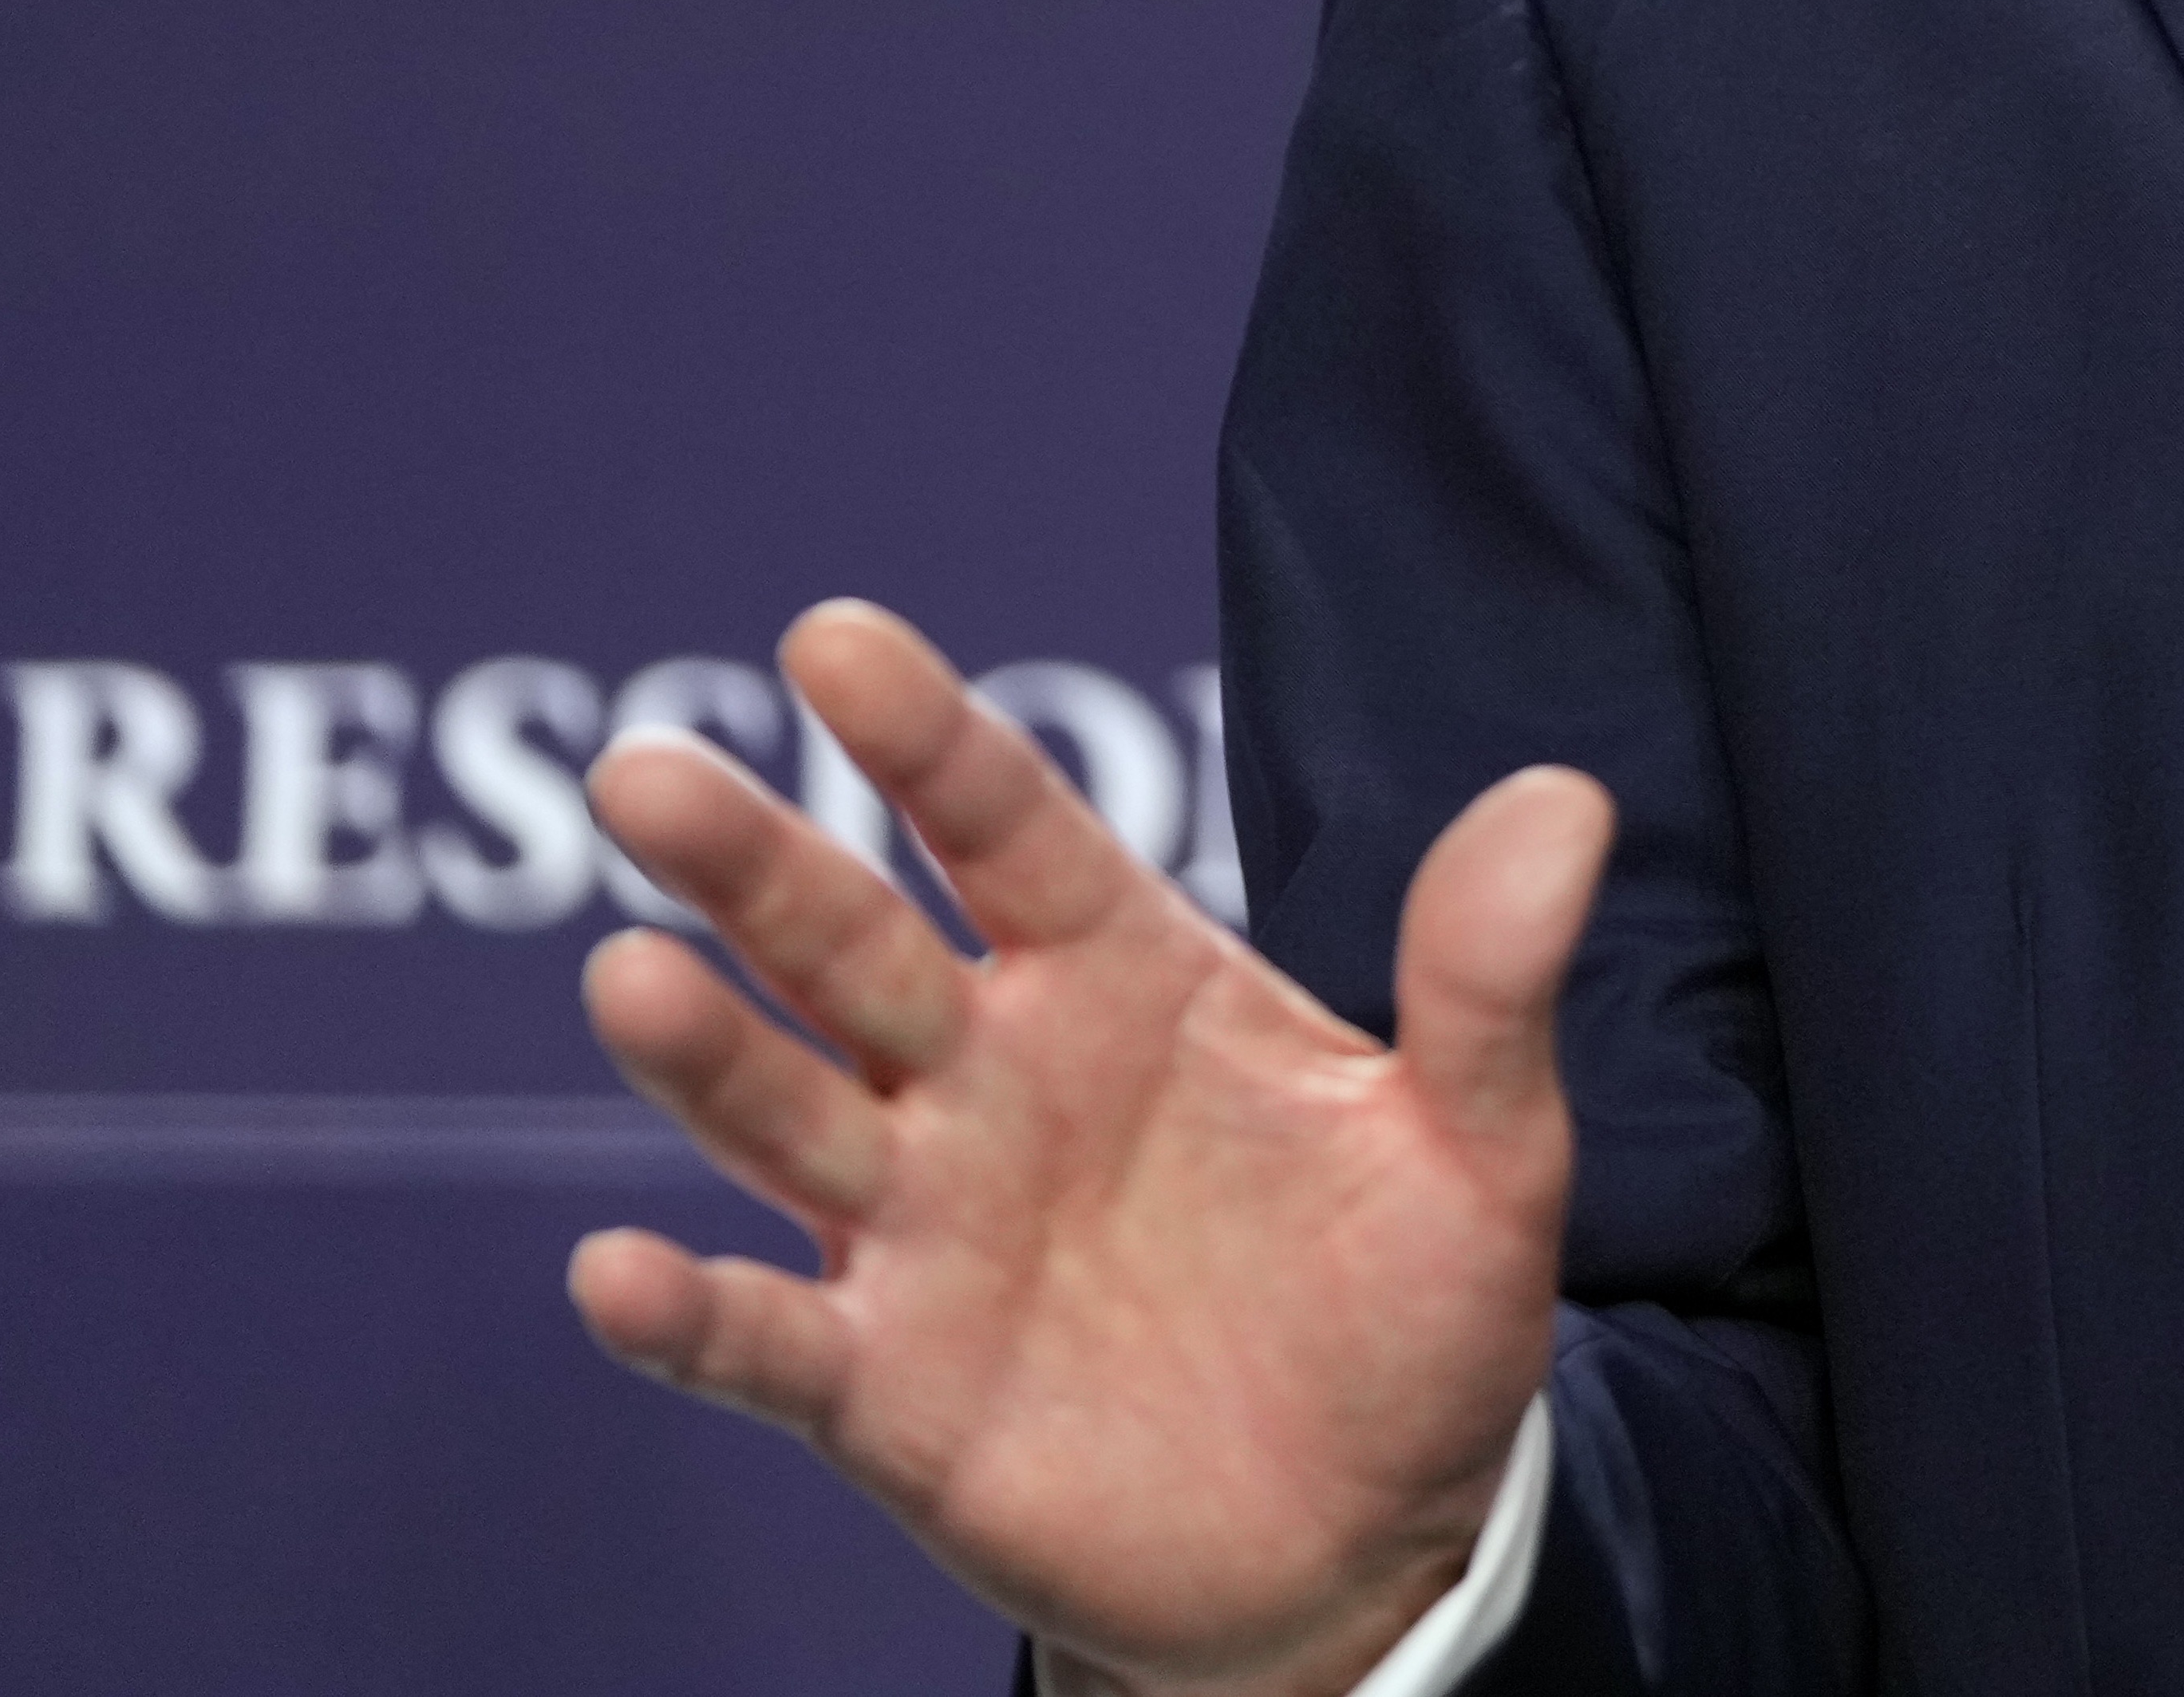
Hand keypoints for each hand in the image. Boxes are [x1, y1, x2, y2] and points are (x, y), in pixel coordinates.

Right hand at [568, 601, 1604, 1696]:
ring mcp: (926, 1232)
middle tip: (645, 771)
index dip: (926, 738)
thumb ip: (1490, 980)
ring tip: (629, 977)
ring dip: (703, 1053)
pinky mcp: (889, 1391)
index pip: (1011, 826)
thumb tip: (1566, 801)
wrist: (1372, 1543)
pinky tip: (617, 1274)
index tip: (830, 639)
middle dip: (751, 860)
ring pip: (783, 1114)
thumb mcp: (1485, 1147)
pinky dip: (688, 1315)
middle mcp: (995, 1082)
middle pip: (851, 948)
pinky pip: (767, 1342)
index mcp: (1130, 982)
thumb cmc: (1413, 1317)